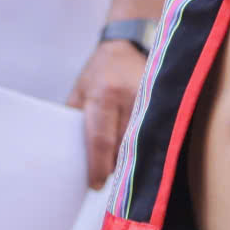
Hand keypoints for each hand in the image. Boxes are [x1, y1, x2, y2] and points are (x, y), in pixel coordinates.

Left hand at [66, 39, 145, 187]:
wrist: (125, 45)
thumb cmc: (98, 71)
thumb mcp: (79, 91)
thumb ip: (74, 120)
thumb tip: (69, 154)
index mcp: (103, 95)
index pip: (101, 140)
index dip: (97, 166)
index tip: (94, 184)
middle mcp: (128, 98)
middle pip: (122, 147)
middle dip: (112, 166)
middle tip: (103, 177)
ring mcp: (149, 101)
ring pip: (138, 144)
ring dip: (128, 159)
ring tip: (116, 163)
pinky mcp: (160, 102)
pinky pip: (151, 134)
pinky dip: (141, 147)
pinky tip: (134, 151)